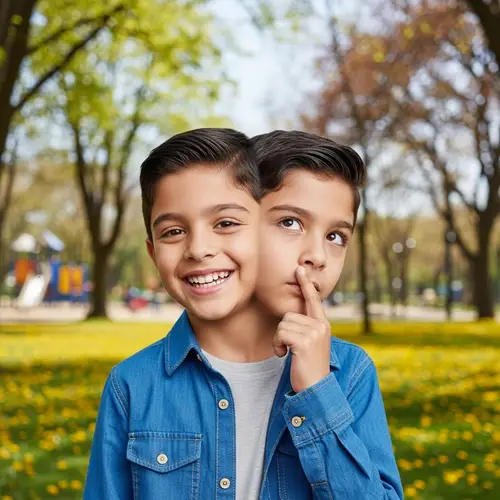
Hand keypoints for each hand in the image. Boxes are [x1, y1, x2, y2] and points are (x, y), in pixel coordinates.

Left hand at [273, 266, 330, 392]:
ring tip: (289, 353)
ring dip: (279, 340)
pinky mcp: (305, 341)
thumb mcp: (310, 344)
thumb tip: (290, 317)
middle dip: (282, 332)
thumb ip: (305, 328)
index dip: (305, 284)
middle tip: (288, 348)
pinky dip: (277, 345)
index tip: (299, 269)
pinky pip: (280, 333)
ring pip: (282, 324)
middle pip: (288, 315)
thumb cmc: (308, 367)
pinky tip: (285, 356)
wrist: (316, 389)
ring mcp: (315, 332)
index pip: (313, 299)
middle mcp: (321, 325)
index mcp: (323, 324)